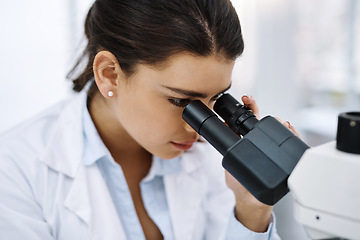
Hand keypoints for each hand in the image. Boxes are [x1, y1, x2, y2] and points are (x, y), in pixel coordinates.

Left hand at [225, 95, 300, 231]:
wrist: (253, 202)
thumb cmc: (240, 185)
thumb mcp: (230, 168)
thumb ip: (228, 153)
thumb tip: (224, 137)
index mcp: (245, 143)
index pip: (244, 122)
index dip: (245, 109)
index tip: (243, 100)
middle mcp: (259, 143)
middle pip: (259, 121)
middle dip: (255, 108)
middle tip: (250, 100)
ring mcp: (272, 150)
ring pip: (276, 130)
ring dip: (276, 121)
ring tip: (276, 120)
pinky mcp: (284, 158)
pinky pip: (291, 144)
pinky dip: (292, 134)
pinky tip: (289, 129)